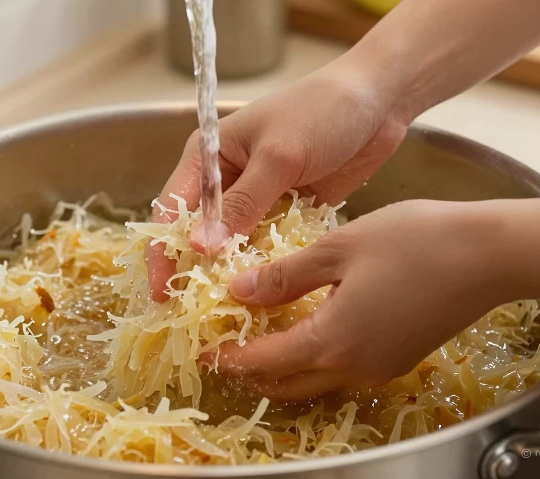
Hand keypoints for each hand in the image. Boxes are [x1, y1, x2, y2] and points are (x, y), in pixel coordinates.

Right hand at [147, 57, 409, 300]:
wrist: (378, 101)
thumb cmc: (322, 111)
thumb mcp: (279, 156)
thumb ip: (242, 203)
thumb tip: (200, 247)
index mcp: (209, 156)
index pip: (172, 210)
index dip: (163, 252)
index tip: (160, 293)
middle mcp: (227, 181)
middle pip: (199, 234)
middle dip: (196, 271)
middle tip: (194, 315)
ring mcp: (258, 199)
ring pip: (234, 246)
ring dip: (233, 274)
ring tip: (229, 315)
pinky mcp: (287, 212)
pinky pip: (268, 247)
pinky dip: (266, 267)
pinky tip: (267, 297)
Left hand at [214, 200, 506, 400]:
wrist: (489, 255)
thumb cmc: (415, 241)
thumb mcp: (339, 249)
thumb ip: (284, 276)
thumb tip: (238, 292)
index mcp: (332, 341)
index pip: (265, 362)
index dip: (232, 357)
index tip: (208, 349)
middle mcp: (355, 367)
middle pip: (288, 384)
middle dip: (253, 371)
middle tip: (230, 348)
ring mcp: (381, 368)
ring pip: (317, 380)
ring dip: (285, 368)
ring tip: (264, 338)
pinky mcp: (400, 359)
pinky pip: (345, 369)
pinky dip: (316, 358)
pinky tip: (311, 328)